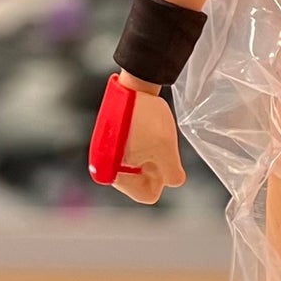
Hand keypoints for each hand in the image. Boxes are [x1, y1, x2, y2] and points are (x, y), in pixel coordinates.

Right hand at [87, 72, 185, 204]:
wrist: (132, 86)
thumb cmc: (145, 119)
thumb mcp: (166, 150)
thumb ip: (172, 174)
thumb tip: (174, 181)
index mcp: (114, 174)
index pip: (147, 195)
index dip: (162, 181)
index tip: (166, 163)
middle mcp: (106, 167)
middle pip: (142, 181)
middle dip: (156, 168)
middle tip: (162, 148)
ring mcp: (107, 152)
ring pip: (139, 166)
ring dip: (151, 156)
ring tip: (157, 137)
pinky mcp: (111, 140)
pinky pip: (133, 153)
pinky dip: (144, 146)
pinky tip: (150, 131)